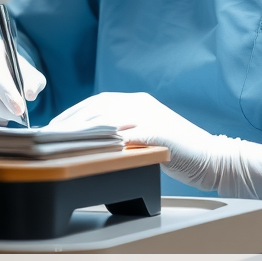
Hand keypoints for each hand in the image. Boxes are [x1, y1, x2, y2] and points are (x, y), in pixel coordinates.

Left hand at [51, 92, 261, 213]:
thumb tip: (87, 140)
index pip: (95, 103)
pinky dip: (104, 142)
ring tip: (61, 142)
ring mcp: (148, 116)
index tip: (52, 128)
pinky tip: (88, 150)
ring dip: (80, 129)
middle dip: (69, 121)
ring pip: (105, 117)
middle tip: (49, 136)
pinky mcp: (156, 133)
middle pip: (95, 107)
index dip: (71, 114)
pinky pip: (124, 136)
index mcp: (136, 101)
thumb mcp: (144, 136)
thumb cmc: (176, 152)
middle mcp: (139, 103)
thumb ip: (121, 132)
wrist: (212, 159)